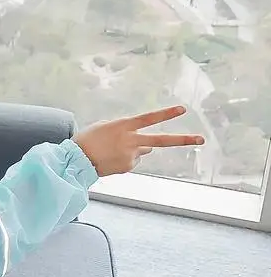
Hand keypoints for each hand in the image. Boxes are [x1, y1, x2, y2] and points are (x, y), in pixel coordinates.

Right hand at [74, 106, 204, 177]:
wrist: (76, 160)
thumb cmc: (88, 140)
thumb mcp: (105, 127)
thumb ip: (127, 131)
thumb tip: (147, 147)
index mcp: (123, 127)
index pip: (149, 118)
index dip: (166, 113)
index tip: (182, 109)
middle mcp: (130, 141)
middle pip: (161, 140)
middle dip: (182, 139)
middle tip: (202, 139)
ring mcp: (131, 155)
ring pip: (142, 150)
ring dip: (133, 149)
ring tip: (111, 150)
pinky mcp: (128, 167)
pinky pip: (132, 161)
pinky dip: (124, 159)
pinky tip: (111, 159)